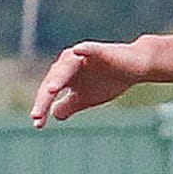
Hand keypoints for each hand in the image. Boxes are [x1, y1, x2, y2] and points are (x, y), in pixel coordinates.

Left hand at [30, 39, 150, 125]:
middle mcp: (69, 64)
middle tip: (37, 115)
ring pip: (66, 67)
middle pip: (53, 81)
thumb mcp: (86, 98)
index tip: (37, 124)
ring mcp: (83, 56)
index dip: (43, 107)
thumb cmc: (110, 80)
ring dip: (58, 78)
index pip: (49, 92)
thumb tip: (54, 115)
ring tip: (51, 91)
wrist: (135, 66)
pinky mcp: (100, 50)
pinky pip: (90, 49)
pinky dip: (84, 50)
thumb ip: (69, 105)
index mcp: (65, 76)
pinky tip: (78, 51)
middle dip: (45, 98)